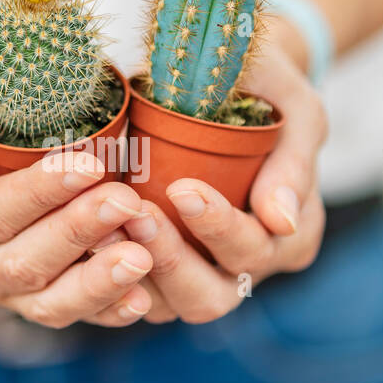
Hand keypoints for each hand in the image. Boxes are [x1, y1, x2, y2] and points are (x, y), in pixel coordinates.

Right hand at [0, 64, 154, 327]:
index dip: (39, 194)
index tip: (88, 167)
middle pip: (21, 260)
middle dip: (78, 231)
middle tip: (127, 202)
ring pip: (46, 301)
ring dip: (97, 281)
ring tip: (141, 256)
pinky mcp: (30, 301)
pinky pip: (67, 313)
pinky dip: (106, 309)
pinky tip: (140, 298)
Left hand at [118, 29, 328, 323]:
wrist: (224, 77)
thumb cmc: (266, 86)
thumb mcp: (295, 108)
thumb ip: (294, 160)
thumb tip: (282, 220)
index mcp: (292, 236)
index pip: (256, 249)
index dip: (219, 227)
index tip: (182, 189)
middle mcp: (249, 268)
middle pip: (213, 296)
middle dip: (171, 258)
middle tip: (136, 214)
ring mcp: (203, 276)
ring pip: (169, 306)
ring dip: (135, 272)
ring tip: (103, 230)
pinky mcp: (160, 273)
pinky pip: (134, 293)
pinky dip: (110, 272)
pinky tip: (87, 241)